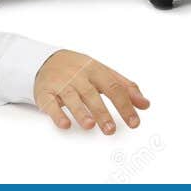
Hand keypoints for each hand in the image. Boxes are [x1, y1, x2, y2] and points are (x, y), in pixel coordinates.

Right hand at [33, 50, 149, 133]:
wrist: (47, 60)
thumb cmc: (81, 70)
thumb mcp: (104, 73)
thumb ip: (125, 88)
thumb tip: (145, 104)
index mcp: (96, 70)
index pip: (114, 88)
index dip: (125, 105)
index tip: (134, 122)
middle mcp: (79, 76)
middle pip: (92, 94)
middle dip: (102, 112)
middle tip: (111, 130)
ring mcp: (61, 84)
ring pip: (71, 97)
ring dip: (81, 112)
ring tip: (90, 125)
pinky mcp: (45, 93)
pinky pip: (50, 103)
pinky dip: (57, 114)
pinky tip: (65, 124)